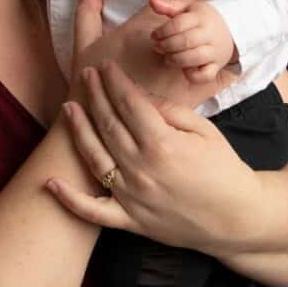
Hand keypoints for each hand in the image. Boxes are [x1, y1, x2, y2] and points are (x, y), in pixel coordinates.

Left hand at [48, 60, 261, 253]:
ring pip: (95, 158)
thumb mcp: (205, 132)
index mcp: (163, 144)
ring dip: (78, 130)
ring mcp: (133, 197)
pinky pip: (93, 212)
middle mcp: (142, 169)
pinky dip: (70, 200)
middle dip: (94, 95)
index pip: (129, 104)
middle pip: (108, 124)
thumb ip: (170, 112)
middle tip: (84, 75)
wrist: (237, 219)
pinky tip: (50, 183)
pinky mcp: (130, 220)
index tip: (105, 66)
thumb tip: (141, 97)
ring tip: (67, 106)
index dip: (114, 82)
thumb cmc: (225, 170)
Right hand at [69, 0, 236, 109]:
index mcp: (143, 29)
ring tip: (246, 17)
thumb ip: (87, 13)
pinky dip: (231, 67)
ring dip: (230, 29)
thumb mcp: (84, 46)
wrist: (99, 125)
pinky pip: (218, 76)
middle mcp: (167, 46)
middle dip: (219, 0)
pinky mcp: (190, 94)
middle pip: (201, 16)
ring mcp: (181, 69)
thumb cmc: (89, 86)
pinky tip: (244, 59)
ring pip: (214, 42)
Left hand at [149, 0, 236, 83]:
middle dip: (167, 45)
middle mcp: (209, 34)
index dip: (162, 31)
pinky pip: (206, 75)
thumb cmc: (202, 19)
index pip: (178, 24)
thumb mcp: (187, 10)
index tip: (155, 35)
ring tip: (168, 58)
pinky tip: (185, 69)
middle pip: (186, 40)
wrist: (231, 27)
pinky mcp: (217, 65)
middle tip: (158, 47)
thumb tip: (152, 1)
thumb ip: (168, 8)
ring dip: (176, 59)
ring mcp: (215, 50)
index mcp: (200, 17)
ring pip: (195, 57)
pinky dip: (193, 75)